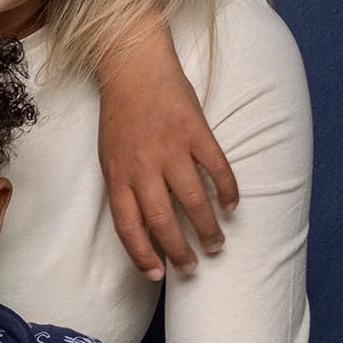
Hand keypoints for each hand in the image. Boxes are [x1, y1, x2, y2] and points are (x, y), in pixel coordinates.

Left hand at [96, 19, 238, 279]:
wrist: (133, 68)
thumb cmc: (121, 116)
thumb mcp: (110, 156)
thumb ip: (124, 187)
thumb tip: (143, 225)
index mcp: (117, 174)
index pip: (128, 226)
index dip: (141, 255)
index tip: (156, 275)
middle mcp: (143, 166)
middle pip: (163, 221)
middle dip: (178, 251)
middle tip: (192, 267)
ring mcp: (171, 149)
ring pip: (193, 201)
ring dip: (207, 228)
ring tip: (215, 244)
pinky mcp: (196, 132)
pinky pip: (217, 168)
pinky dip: (227, 191)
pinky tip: (232, 206)